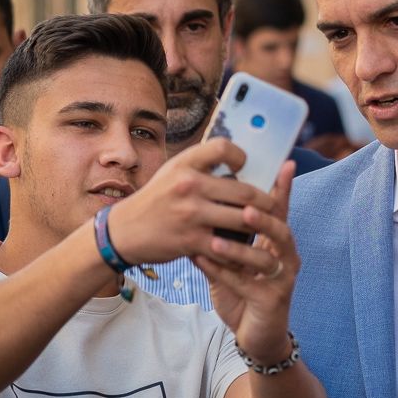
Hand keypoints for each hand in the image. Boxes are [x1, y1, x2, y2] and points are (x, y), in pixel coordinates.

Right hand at [107, 137, 276, 265]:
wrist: (124, 231)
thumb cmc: (154, 200)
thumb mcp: (171, 173)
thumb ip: (200, 165)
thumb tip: (235, 157)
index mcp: (185, 164)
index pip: (224, 147)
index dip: (241, 156)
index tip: (247, 166)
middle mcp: (189, 185)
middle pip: (244, 190)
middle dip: (266, 200)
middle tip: (274, 204)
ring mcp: (191, 214)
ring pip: (242, 218)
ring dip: (260, 225)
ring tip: (268, 226)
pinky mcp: (192, 240)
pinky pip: (228, 246)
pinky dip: (240, 249)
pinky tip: (247, 250)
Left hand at [194, 160, 297, 364]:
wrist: (256, 336)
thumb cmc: (245, 294)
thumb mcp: (234, 262)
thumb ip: (225, 237)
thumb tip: (204, 206)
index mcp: (278, 245)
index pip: (280, 211)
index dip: (283, 189)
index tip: (284, 163)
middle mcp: (286, 259)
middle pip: (282, 230)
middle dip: (265, 216)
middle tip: (245, 205)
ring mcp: (282, 280)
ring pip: (266, 258)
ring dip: (240, 247)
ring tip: (217, 236)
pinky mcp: (271, 301)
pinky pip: (246, 284)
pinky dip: (223, 271)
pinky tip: (203, 260)